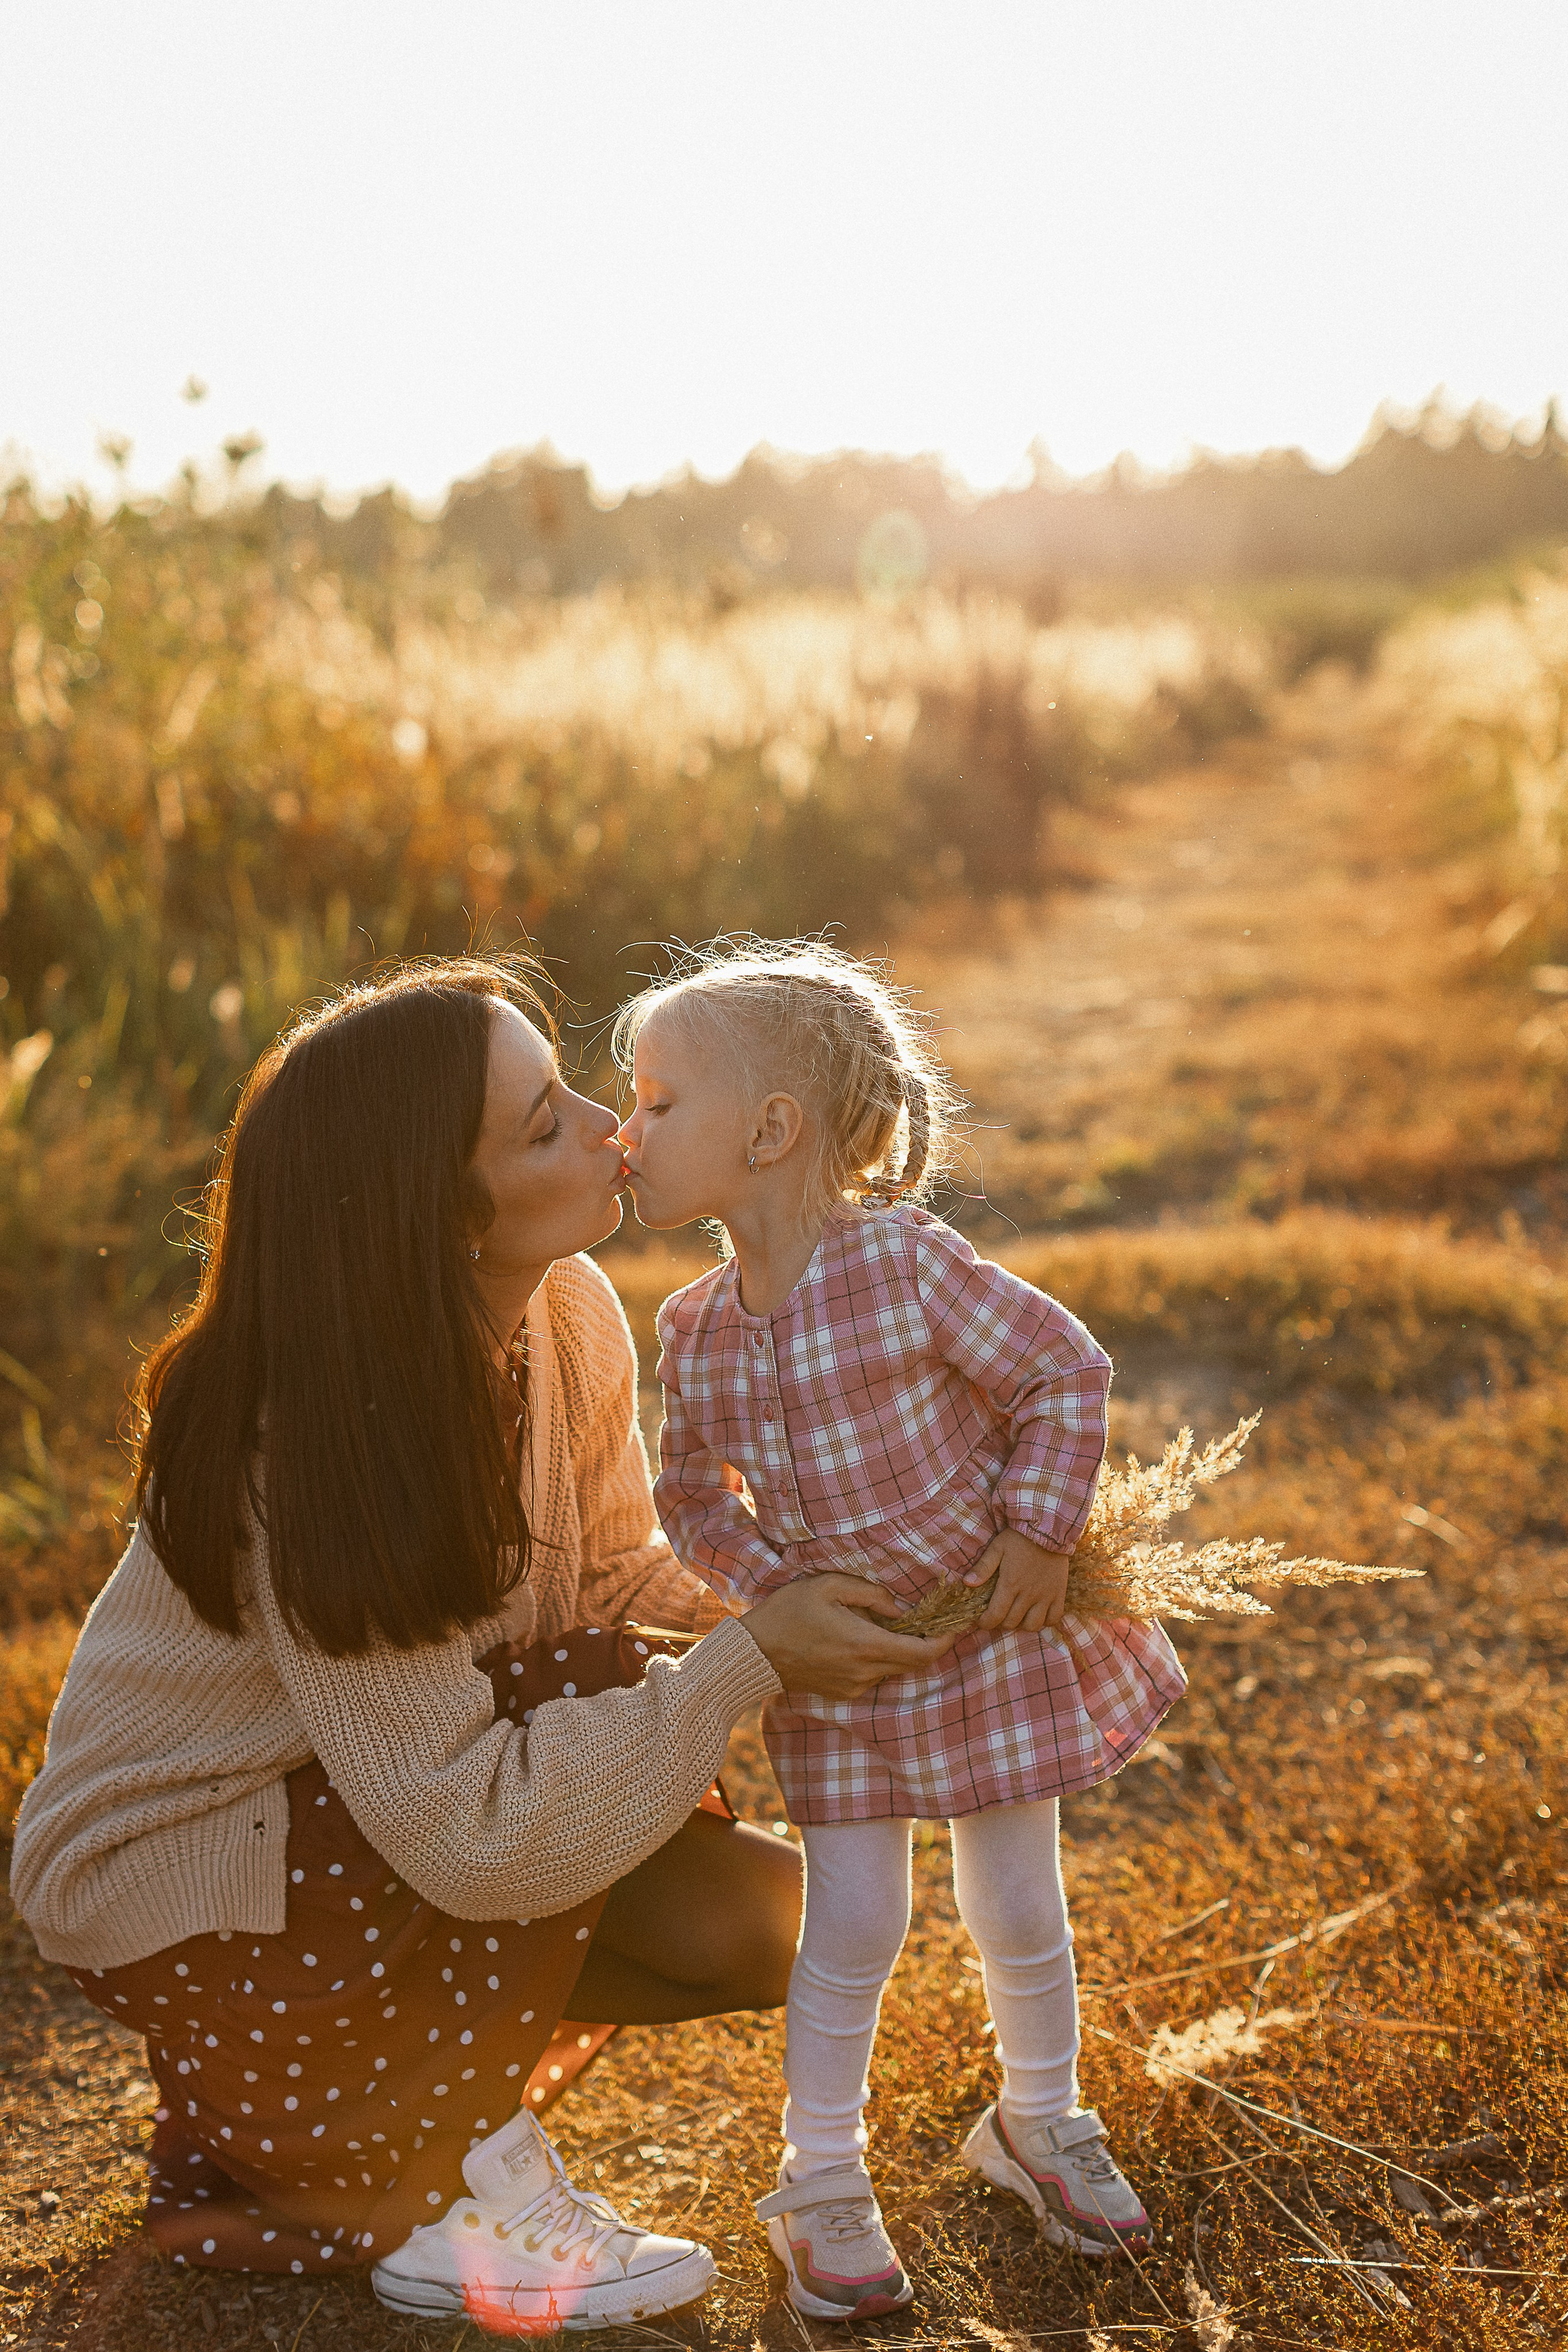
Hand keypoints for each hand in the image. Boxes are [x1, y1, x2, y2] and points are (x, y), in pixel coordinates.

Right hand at [740, 1573, 957, 1700]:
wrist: (754, 1653)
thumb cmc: (788, 1613)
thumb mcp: (828, 1586)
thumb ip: (870, 1593)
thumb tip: (898, 1606)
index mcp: (866, 1646)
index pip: (924, 1653)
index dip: (946, 1640)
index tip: (957, 1624)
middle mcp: (865, 1672)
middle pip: (913, 1662)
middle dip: (927, 1641)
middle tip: (932, 1617)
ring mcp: (854, 1686)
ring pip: (893, 1667)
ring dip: (899, 1647)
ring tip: (889, 1621)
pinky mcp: (843, 1691)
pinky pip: (874, 1674)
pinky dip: (879, 1656)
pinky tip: (861, 1636)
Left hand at [966, 1529, 1069, 1633]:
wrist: (1048, 1529)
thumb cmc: (1019, 1538)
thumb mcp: (997, 1548)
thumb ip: (983, 1567)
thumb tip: (967, 1583)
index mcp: (1010, 1583)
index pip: (996, 1615)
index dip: (986, 1623)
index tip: (982, 1621)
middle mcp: (1028, 1594)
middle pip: (1012, 1623)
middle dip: (1000, 1623)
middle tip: (997, 1615)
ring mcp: (1045, 1596)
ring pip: (1033, 1625)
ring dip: (1022, 1625)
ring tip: (1016, 1616)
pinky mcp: (1059, 1594)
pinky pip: (1054, 1618)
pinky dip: (1045, 1621)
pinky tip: (1036, 1613)